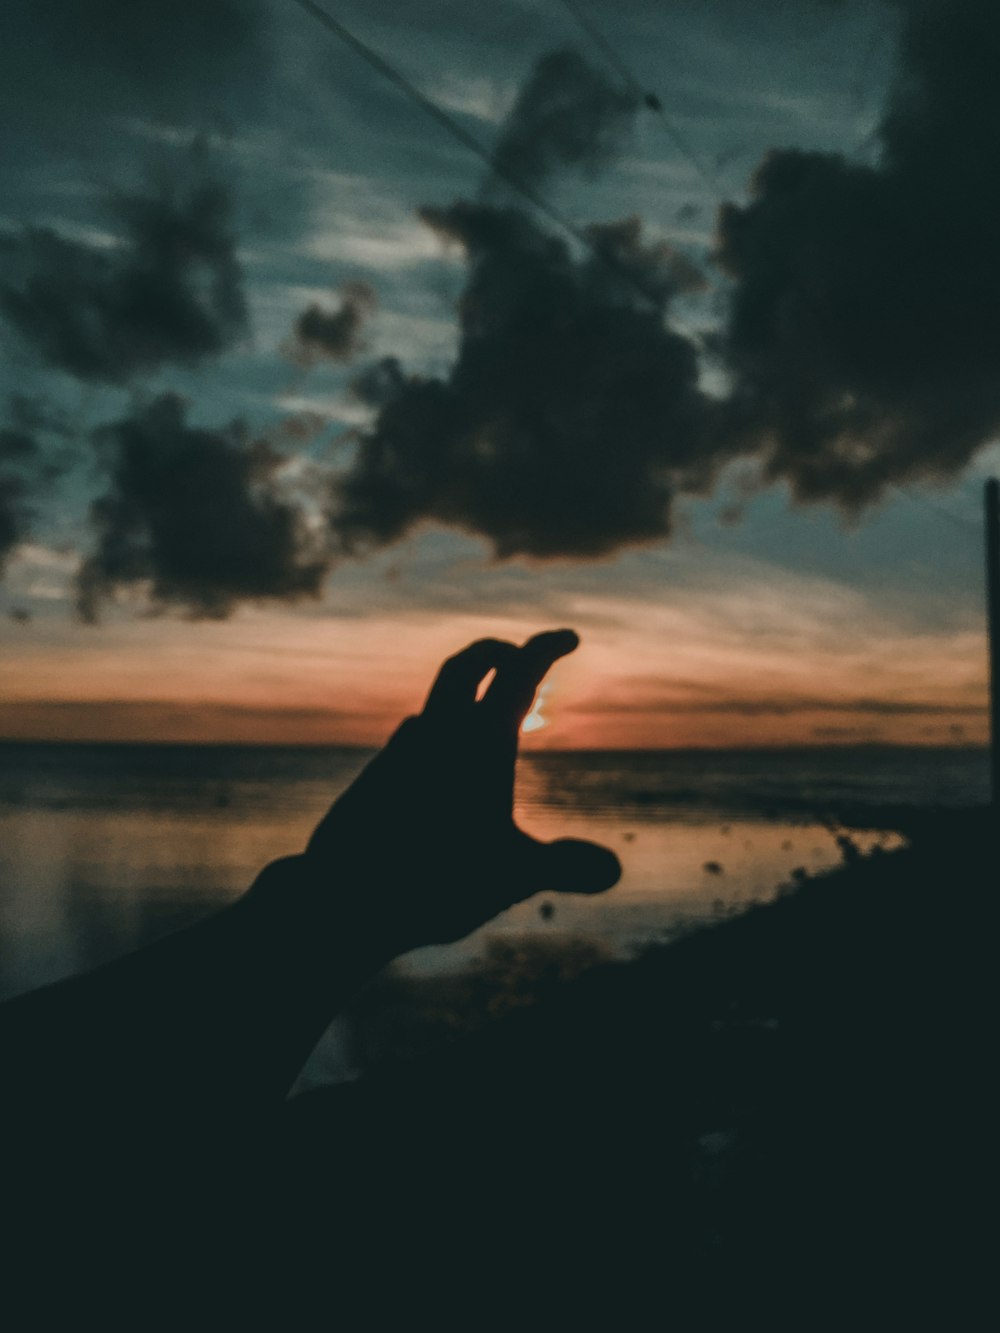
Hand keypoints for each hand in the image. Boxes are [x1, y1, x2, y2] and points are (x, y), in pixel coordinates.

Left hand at [304, 629, 620, 950]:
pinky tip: (440, 774)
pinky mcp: (374, 778)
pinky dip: (437, 739)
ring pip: (434, 704)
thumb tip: (611, 870)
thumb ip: (566, 867)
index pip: (521, 672)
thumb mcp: (514, 877)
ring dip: (464, 698)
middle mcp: (436, 733)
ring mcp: (398, 752)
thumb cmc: (435, 883)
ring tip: (485, 719)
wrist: (342, 898)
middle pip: (468, 664)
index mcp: (480, 740)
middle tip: (521, 656)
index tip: (569, 637)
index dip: (547, 647)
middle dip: (498, 651)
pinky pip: (411, 742)